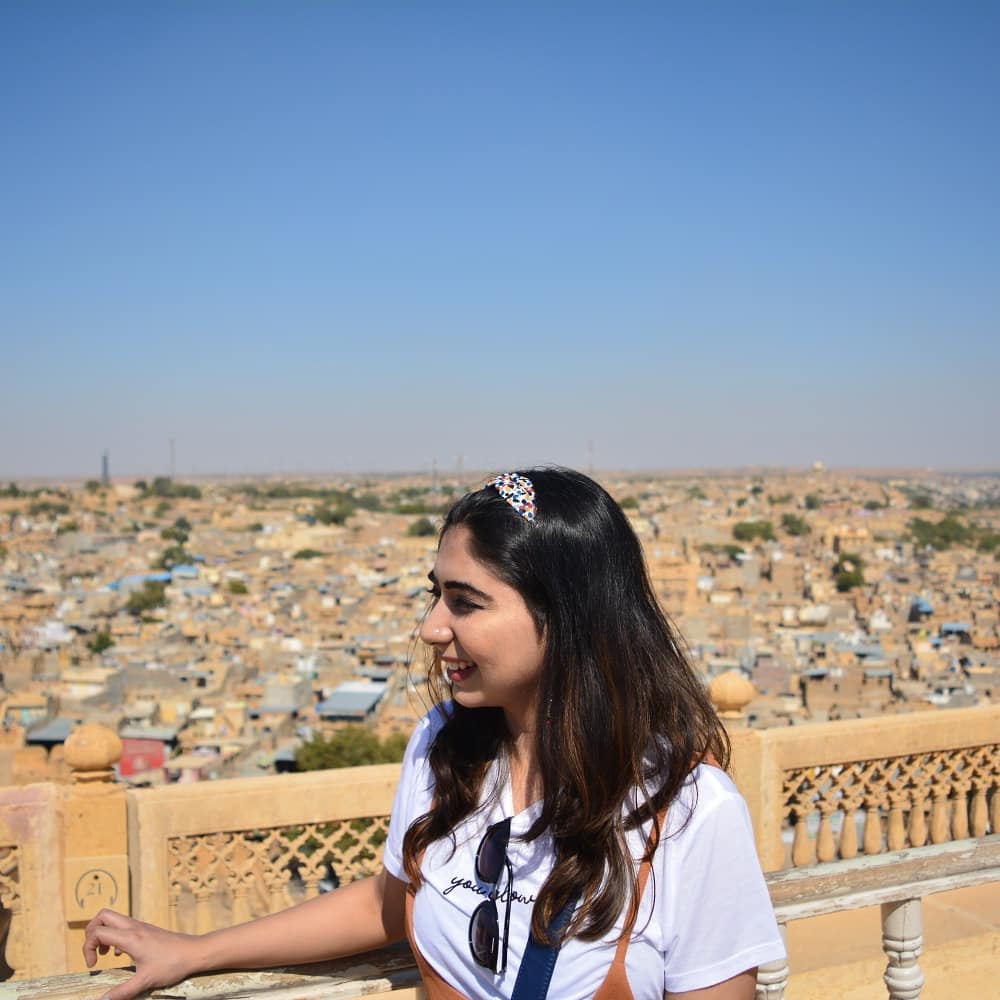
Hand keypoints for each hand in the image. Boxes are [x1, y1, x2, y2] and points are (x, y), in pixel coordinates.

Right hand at [83, 908, 202, 999]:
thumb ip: (122, 992)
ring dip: (103, 934)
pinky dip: (115, 936)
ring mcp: (140, 926)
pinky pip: (124, 926)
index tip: (94, 966)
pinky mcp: (146, 930)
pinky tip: (121, 954)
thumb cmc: (172, 964)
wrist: (194, 952)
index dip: (87, 948)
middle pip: (102, 916)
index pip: (97, 932)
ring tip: (105, 955)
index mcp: (130, 937)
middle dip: (91, 932)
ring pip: (114, 919)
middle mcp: (133, 927)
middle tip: (93, 952)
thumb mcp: (145, 981)